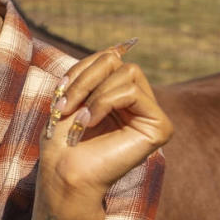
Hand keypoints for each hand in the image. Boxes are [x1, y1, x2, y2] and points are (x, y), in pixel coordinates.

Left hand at [40, 39, 172, 216]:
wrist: (63, 173)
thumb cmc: (61, 140)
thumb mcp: (73, 93)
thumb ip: (96, 69)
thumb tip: (120, 46)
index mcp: (119, 97)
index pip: (109, 60)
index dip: (82, 69)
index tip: (60, 92)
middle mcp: (139, 105)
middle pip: (119, 62)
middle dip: (86, 79)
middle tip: (65, 104)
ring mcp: (151, 116)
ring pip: (128, 72)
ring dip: (93, 92)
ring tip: (77, 118)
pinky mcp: (159, 127)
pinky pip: (132, 92)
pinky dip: (104, 102)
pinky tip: (89, 122)